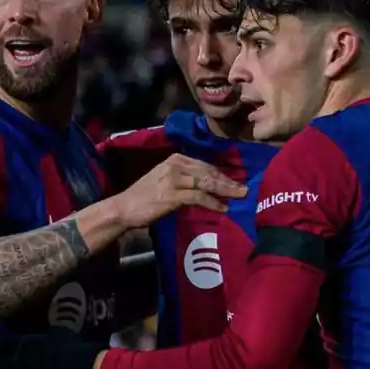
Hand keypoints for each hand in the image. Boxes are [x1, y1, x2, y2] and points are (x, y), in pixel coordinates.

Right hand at [112, 154, 247, 228]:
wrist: (125, 208)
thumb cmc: (145, 197)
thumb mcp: (166, 180)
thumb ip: (185, 179)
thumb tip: (208, 186)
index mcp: (176, 159)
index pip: (205, 165)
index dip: (223, 174)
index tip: (236, 182)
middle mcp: (176, 165)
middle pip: (209, 172)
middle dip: (228, 181)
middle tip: (244, 189)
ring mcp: (174, 179)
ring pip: (207, 182)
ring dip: (226, 190)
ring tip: (240, 197)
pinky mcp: (172, 194)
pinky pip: (199, 197)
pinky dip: (213, 203)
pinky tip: (223, 209)